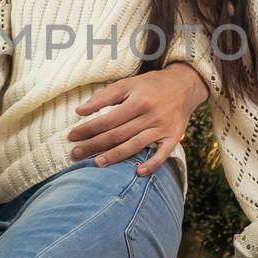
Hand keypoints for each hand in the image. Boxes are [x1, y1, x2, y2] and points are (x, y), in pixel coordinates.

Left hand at [68, 63, 206, 175]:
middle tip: (76, 154)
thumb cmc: (151, 85)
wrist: (184, 85)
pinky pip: (162, 154)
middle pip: (117, 135)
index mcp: (137, 101)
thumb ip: (104, 96)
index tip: (72, 136)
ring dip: (115, 156)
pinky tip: (138, 173)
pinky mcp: (174, 137)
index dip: (88, 129)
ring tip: (96, 164)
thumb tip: (80, 110)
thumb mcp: (128, 84)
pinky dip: (152, 164)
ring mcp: (162, 128)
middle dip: (94, 145)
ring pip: (135, 145)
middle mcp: (150, 115)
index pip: (107, 120)